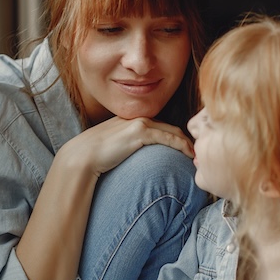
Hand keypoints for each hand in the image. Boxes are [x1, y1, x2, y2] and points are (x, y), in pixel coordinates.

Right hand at [59, 116, 193, 177]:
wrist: (82, 156)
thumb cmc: (94, 157)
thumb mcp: (113, 148)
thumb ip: (126, 148)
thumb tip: (132, 161)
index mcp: (131, 121)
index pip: (160, 127)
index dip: (175, 137)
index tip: (186, 150)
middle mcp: (137, 118)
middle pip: (170, 127)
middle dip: (186, 139)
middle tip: (197, 152)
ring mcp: (139, 123)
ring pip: (172, 131)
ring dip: (187, 143)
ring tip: (196, 156)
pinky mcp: (140, 132)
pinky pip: (168, 137)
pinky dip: (181, 145)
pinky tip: (189, 155)